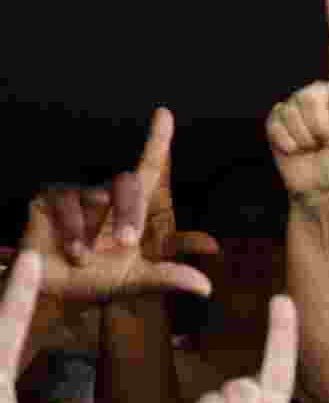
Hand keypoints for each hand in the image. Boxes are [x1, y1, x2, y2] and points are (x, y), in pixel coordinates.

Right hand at [22, 108, 215, 301]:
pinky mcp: (49, 199)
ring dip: (95, 234)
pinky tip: (72, 252)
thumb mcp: (136, 280)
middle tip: (126, 242)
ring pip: (98, 197)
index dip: (158, 141)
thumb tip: (206, 287)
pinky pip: (69, 208)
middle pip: (128, 183)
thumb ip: (169, 277)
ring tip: (87, 257)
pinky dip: (74, 236)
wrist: (52, 288)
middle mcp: (106, 193)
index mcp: (131, 207)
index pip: (149, 168)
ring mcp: (77, 193)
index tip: (165, 114)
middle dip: (129, 214)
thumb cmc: (96, 277)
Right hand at [267, 0, 328, 196]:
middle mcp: (319, 93)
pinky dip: (290, 143)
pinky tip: (297, 151)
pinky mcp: (276, 120)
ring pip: (297, 109)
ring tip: (315, 147)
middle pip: (313, 93)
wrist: (325, 191)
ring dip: (307, 137)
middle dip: (323, 127)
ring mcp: (295, 105)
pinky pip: (280, 123)